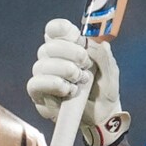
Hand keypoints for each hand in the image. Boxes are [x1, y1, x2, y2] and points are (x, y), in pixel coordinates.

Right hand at [26, 18, 129, 145]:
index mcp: (69, 48)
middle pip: (48, 46)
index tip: (74, 35)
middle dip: (70, 53)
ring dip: (64, 70)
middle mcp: (53, 60)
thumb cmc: (104, 91)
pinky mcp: (39, 95)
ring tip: (80, 80)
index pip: (54, 30)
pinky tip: (68, 90)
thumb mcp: (111, 72)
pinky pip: (35, 84)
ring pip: (40, 65)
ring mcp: (44, 77)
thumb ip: (103, 55)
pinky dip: (53, 84)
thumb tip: (92, 44)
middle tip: (86, 64)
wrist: (103, 117)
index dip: (60, 28)